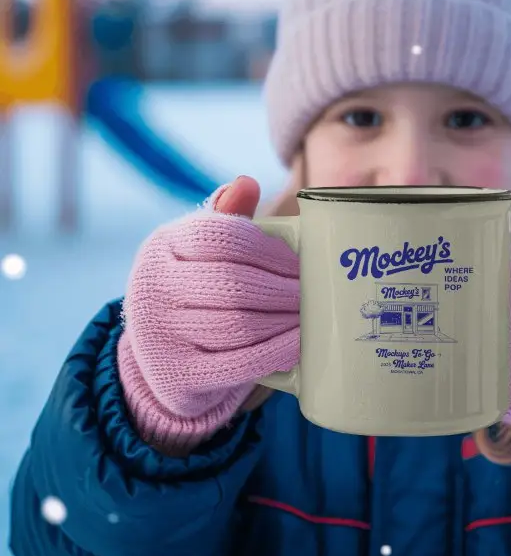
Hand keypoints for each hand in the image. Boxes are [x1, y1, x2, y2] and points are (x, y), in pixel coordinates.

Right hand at [118, 175, 300, 449]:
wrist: (160, 359)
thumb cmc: (195, 291)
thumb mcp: (200, 251)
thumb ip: (226, 219)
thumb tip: (247, 182)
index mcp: (162, 246)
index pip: (223, 236)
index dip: (269, 249)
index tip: (301, 261)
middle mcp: (152, 286)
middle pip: (233, 282)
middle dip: (283, 287)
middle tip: (313, 292)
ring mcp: (159, 334)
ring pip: (237, 323)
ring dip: (284, 319)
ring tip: (311, 314)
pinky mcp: (177, 374)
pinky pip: (238, 362)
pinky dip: (275, 350)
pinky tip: (298, 341)